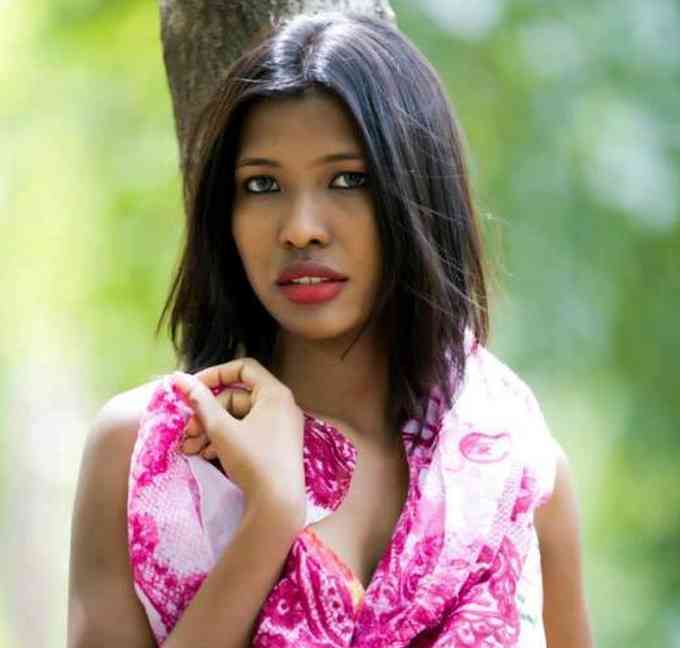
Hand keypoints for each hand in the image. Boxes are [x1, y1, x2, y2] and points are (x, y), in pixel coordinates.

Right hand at [173, 359, 305, 519]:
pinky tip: (206, 454)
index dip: (215, 374)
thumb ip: (200, 401)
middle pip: (237, 397)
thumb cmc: (253, 460)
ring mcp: (281, 426)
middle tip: (187, 431)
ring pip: (239, 418)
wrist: (277, 505)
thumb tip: (178, 378)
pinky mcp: (276, 445)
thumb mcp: (221, 429)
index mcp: (275, 393)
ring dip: (212, 429)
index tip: (192, 388)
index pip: (243, 368)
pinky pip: (248, 432)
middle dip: (207, 413)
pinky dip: (226, 440)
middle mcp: (282, 405)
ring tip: (190, 448)